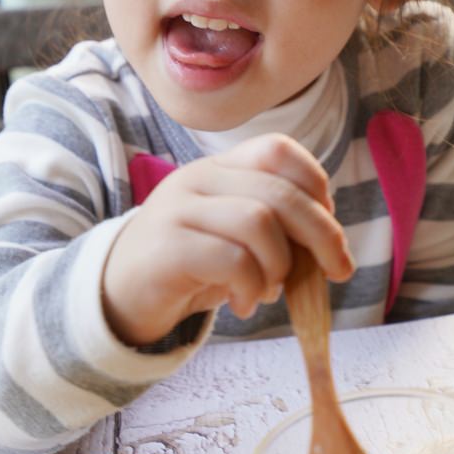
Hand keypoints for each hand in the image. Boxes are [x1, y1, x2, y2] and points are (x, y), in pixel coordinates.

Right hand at [101, 134, 353, 345]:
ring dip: (280, 266)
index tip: (327, 223)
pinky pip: (232, 260)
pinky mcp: (167, 248)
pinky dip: (251, 287)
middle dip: (322, 234)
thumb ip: (277, 230)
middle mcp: (197, 178)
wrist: (117, 294)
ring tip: (269, 291)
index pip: (277, 149)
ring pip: (258, 223)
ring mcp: (178, 209)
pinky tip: (243, 303)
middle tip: (337, 271)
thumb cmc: (189, 266)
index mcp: (218, 167)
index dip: (315, 183)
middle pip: (278, 192)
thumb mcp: (235, 237)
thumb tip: (331, 249)